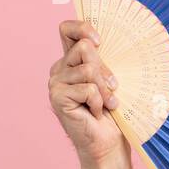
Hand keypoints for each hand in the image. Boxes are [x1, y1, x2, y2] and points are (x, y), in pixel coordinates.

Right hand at [47, 19, 127, 165]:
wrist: (107, 141)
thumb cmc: (112, 110)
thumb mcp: (110, 79)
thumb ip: (103, 60)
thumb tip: (100, 42)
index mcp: (71, 60)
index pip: (67, 29)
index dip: (82, 28)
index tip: (100, 42)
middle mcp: (60, 68)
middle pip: (85, 48)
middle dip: (105, 70)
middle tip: (111, 90)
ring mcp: (56, 82)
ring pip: (89, 69)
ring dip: (105, 90)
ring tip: (105, 104)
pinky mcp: (57, 96)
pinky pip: (88, 89)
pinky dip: (98, 102)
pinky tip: (94, 113)